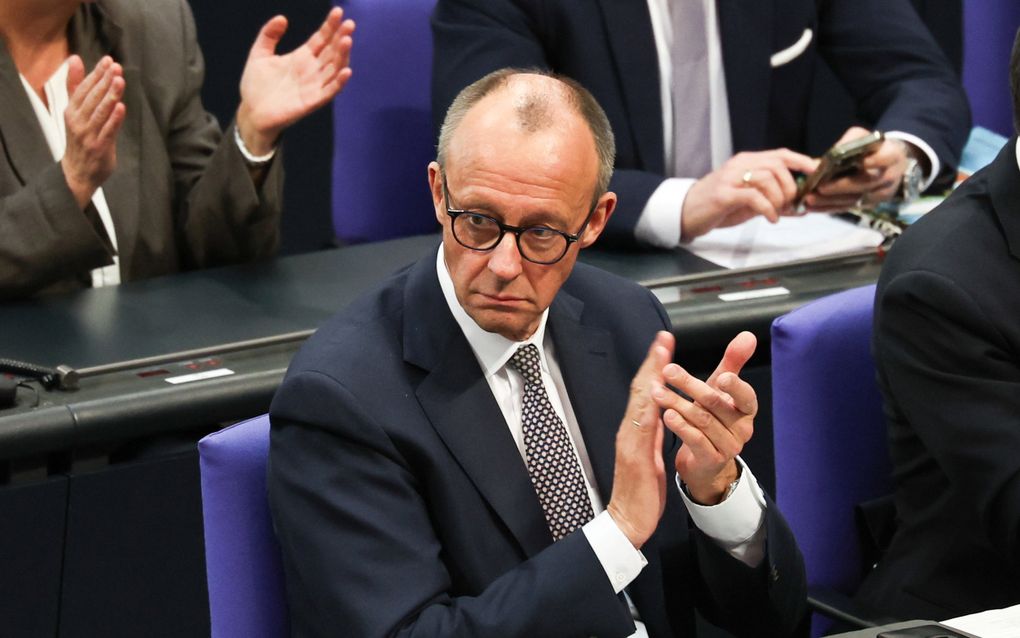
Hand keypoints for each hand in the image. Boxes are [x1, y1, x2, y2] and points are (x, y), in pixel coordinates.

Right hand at [61, 55, 125, 208]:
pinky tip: (121, 107)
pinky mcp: (99, 147)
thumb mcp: (75, 111)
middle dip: (104, 81)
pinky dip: (114, 119)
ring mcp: (88, 134)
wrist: (77, 173)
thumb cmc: (80, 138)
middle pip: (92, 98)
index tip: (108, 60)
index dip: (96, 74)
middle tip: (116, 67)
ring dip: (110, 96)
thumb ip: (76, 85)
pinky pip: (108, 131)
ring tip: (119, 81)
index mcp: (72, 111)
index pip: (84, 88)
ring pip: (100, 112)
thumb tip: (75, 59)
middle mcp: (77, 121)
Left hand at [237, 7, 355, 154]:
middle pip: (332, 51)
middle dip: (341, 37)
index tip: (338, 12)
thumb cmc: (256, 86)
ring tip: (347, 40)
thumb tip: (282, 18)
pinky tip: (346, 70)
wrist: (251, 112)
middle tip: (349, 23)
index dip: (330, 26)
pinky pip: (329, 91)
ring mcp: (313, 86)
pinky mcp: (312, 101)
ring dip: (343, 55)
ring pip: (334, 68)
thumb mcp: (259, 54)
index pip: (321, 39)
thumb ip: (269, 35)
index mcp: (302, 57)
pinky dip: (339, 82)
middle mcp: (312, 70)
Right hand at [606, 331, 674, 548]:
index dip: (653, 367)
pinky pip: (642, 427)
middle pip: (640, 389)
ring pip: (640, 402)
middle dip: (652, 362)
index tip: (664, 344)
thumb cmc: (640, 492)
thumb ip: (652, 434)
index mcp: (635, 430)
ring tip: (662, 353)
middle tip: (663, 337)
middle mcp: (629, 431)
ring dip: (651, 376)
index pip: (644, 392)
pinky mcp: (634, 456)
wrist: (627, 522)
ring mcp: (629, 442)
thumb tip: (661, 413)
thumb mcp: (649, 457)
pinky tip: (657, 392)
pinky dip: (649, 406)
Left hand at [653, 332, 757, 504]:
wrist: (705, 460)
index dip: (734, 386)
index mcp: (747, 409)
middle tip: (667, 370)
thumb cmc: (713, 418)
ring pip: (702, 420)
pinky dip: (681, 426)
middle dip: (690, 385)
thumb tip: (748, 335)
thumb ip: (733, 362)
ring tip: (657, 392)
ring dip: (677, 403)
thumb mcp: (720, 389)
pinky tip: (666, 415)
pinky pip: (696, 441)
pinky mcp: (712, 459)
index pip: (746, 396)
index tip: (721, 377)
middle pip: (715, 404)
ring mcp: (729, 446)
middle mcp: (743, 428)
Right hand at [681, 149, 817, 240]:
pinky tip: (771, 218)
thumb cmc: (717, 206)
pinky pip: (754, 197)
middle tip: (791, 203)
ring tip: (778, 212)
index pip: (780, 154)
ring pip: (768, 179)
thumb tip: (799, 205)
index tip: (816, 171)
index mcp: (746, 162)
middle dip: (791, 186)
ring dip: (780, 199)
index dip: (801, 161)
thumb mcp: (748, 200)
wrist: (685, 213)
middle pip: (777, 165)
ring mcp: (730, 178)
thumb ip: (772, 198)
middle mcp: (739, 165)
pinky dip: (768, 209)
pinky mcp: (724, 195)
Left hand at [804, 126, 911, 210]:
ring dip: (830, 201)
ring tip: (809, 199)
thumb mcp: (862, 137)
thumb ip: (846, 144)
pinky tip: (812, 207)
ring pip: (855, 200)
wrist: (889, 163)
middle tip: (819, 188)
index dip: (873, 161)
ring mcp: (881, 194)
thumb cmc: (872, 147)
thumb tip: (821, 162)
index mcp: (892, 155)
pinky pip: (848, 208)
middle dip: (840, 186)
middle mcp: (890, 177)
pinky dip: (829, 208)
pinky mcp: (871, 205)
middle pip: (865, 183)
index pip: (885, 158)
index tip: (858, 162)